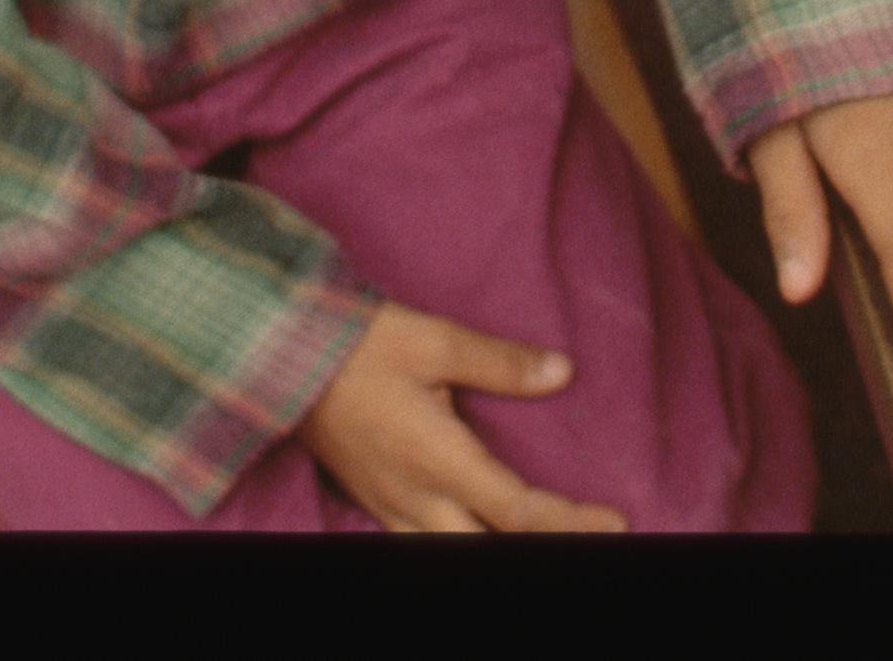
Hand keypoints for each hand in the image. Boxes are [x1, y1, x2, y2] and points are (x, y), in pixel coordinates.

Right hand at [296, 303, 628, 532]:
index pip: (519, 512)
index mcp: (439, 460)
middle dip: (539, 547)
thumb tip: (561, 372)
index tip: (616, 524)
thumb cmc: (356, 343)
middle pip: (489, 549)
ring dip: (496, 547)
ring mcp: (388, 504)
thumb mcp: (434, 340)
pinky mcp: (370, 499)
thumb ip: (500, 363)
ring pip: (451, 552)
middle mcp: (415, 496)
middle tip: (584, 537)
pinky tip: (470, 528)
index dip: (572, 523)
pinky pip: (419, 540)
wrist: (276, 354)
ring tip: (535, 534)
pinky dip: (457, 541)